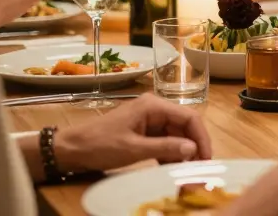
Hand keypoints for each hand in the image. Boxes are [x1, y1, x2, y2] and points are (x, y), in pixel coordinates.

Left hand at [55, 93, 212, 172]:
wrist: (70, 150)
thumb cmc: (100, 145)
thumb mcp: (133, 149)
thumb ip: (165, 148)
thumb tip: (193, 149)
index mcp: (153, 106)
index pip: (189, 117)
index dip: (201, 137)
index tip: (207, 158)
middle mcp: (154, 109)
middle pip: (184, 126)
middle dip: (193, 146)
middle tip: (199, 169)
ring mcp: (148, 121)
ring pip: (176, 135)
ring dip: (182, 152)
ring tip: (187, 171)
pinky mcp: (142, 132)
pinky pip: (164, 142)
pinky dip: (169, 154)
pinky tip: (171, 168)